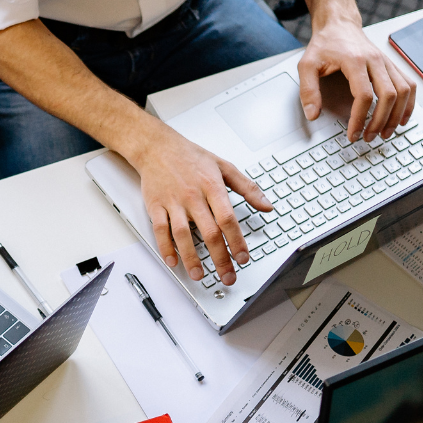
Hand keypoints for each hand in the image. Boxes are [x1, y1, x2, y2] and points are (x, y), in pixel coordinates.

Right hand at [132, 127, 270, 284]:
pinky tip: (173, 261)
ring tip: (200, 275)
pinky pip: (160, 230)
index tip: (243, 258)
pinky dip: (165, 248)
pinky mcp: (156, 206)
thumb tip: (267, 206)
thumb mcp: (224, 166)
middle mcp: (193, 196)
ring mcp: (173, 202)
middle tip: (227, 275)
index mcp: (212, 186)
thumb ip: (248, 188)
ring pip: (183, 235)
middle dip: (220, 258)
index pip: (228, 219)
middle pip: (209, 232)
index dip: (237, 241)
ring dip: (192, 258)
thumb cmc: (191, 157)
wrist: (157, 147)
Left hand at [299, 8, 415, 141]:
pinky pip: (409, 84)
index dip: (359, 119)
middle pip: (389, 95)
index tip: (353, 134)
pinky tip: (401, 118)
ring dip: (397, 115)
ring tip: (386, 133)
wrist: (339, 26)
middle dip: (380, 121)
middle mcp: (375, 61)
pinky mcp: (391, 65)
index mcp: (355, 61)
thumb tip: (313, 115)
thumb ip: (308, 90)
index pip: (364, 95)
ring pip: (403, 91)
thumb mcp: (307, 65)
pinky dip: (409, 103)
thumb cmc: (325, 45)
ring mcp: (386, 62)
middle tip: (369, 137)